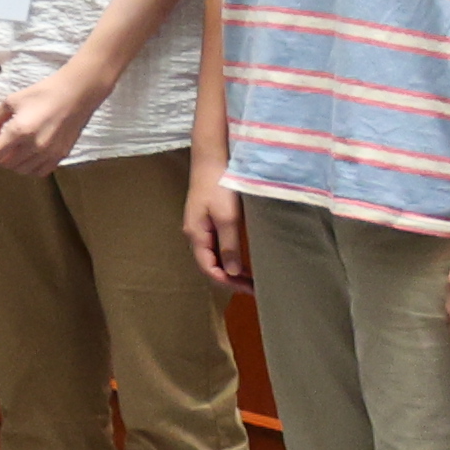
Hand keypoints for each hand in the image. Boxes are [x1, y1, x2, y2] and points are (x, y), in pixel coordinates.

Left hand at [0, 59, 104, 176]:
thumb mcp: (11, 101)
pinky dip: (27, 167)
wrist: (75, 94)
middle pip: (6, 163)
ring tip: (8, 150)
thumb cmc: (41, 94)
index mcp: (20, 131)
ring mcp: (49, 153)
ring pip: (21, 169)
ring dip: (10, 163)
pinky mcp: (61, 155)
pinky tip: (24, 157)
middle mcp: (35, 146)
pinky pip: (39, 171)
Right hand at [185, 160, 244, 289]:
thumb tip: (231, 271)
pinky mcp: (207, 219)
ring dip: (229, 268)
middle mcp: (195, 233)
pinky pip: (216, 245)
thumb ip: (229, 245)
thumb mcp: (227, 218)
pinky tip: (241, 257)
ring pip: (213, 255)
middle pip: (209, 264)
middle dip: (229, 278)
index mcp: (196, 235)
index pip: (208, 268)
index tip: (250, 290)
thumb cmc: (219, 187)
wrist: (211, 160)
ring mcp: (200, 226)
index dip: (228, 282)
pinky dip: (228, 255)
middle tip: (254, 287)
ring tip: (250, 277)